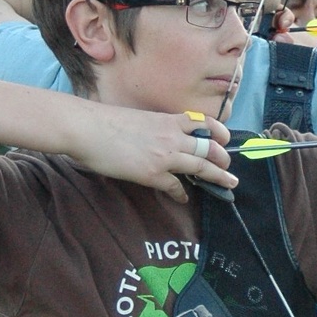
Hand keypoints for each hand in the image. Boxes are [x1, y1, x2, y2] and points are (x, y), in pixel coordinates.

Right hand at [64, 106, 236, 203]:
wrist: (87, 129)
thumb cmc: (105, 121)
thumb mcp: (138, 119)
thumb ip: (154, 128)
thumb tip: (159, 138)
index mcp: (167, 120)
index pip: (203, 123)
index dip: (218, 132)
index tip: (225, 138)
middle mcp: (172, 136)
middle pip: (209, 147)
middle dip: (223, 158)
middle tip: (228, 166)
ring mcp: (165, 155)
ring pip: (201, 166)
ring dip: (217, 176)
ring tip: (226, 182)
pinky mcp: (153, 174)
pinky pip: (175, 186)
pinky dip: (182, 193)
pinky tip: (183, 198)